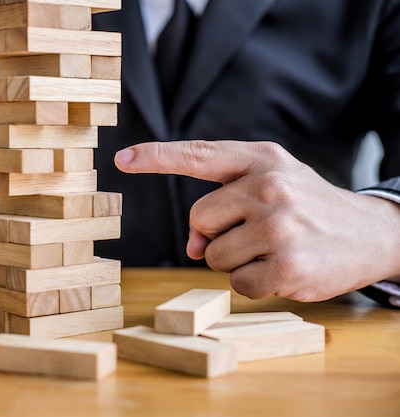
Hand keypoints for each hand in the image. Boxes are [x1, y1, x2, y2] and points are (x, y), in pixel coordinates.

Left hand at [114, 140, 399, 300]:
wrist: (373, 232)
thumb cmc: (310, 207)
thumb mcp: (273, 183)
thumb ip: (224, 203)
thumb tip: (193, 248)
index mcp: (262, 160)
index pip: (199, 155)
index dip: (156, 157)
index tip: (122, 159)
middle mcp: (270, 187)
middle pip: (198, 220)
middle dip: (216, 235)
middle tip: (257, 232)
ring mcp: (279, 227)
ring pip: (213, 257)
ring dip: (236, 261)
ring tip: (275, 249)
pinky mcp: (287, 266)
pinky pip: (237, 283)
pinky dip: (255, 283)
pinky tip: (284, 269)